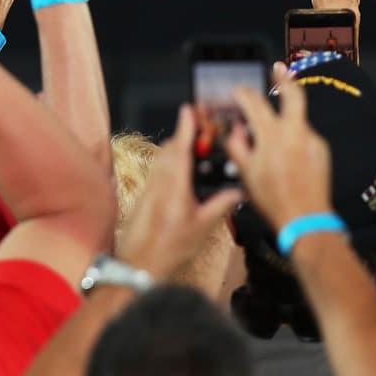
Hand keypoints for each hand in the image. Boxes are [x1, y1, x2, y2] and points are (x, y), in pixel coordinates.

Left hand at [117, 106, 241, 278]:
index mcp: (174, 186)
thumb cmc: (169, 248)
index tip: (190, 110)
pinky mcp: (144, 195)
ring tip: (194, 150)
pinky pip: (158, 170)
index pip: (180, 148)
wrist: (139, 265)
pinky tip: (182, 174)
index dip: (186, 127)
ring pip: (162, 158)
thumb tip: (236, 191)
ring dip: (176, 148)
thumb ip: (221, 205)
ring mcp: (149, 187)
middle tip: (201, 131)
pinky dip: (170, 163)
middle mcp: (158, 182)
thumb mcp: (203, 227)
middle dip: (184, 136)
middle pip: (169, 148)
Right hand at [225, 76, 330, 230]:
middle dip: (285, 77)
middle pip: (293, 93)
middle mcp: (295, 132)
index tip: (238, 91)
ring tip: (272, 141)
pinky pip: (305, 136)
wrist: (306, 218)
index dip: (243, 93)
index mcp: (271, 136)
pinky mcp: (322, 149)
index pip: (254, 102)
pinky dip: (294, 139)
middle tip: (278, 68)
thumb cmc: (273, 200)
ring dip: (285, 121)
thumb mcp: (245, 173)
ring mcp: (312, 139)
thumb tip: (235, 130)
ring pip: (297, 119)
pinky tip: (288, 157)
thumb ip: (237, 146)